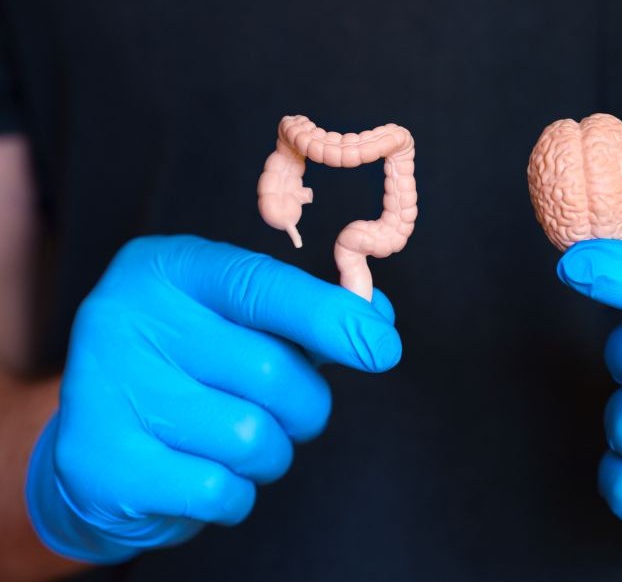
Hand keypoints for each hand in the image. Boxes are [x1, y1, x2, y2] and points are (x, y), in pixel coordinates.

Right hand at [26, 236, 400, 562]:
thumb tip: (377, 317)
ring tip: (234, 439)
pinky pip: (220, 491)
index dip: (331, 317)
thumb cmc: (190, 365)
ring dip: (270, 452)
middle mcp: (126, 317)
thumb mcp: (240, 319)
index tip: (383, 346)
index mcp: (167, 268)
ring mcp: (107, 390)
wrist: (99, 439)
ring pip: (251, 438)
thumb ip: (307, 315)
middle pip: (270, 370)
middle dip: (304, 405)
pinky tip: (202, 471)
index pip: (262, 286)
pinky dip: (235, 492)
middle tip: (287, 409)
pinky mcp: (104, 464)